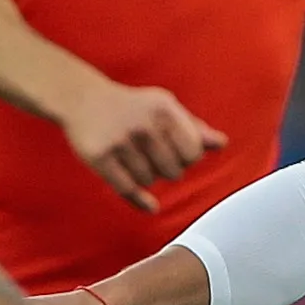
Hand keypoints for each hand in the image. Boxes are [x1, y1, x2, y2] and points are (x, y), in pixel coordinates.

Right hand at [61, 77, 224, 211]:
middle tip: (155, 160)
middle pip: (174, 171)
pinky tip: (150, 205)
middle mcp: (143, 124)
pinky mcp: (100, 157)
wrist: (82, 98)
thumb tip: (222, 144)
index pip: (193, 153)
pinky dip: (141, 201)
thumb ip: (193, 127)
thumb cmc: (132, 106)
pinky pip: (128, 189)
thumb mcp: (164, 108)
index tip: (176, 154)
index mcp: (164, 110)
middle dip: (167, 170)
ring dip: (147, 177)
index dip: (188, 159)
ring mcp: (120, 141)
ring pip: (149, 181)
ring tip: (137, 162)